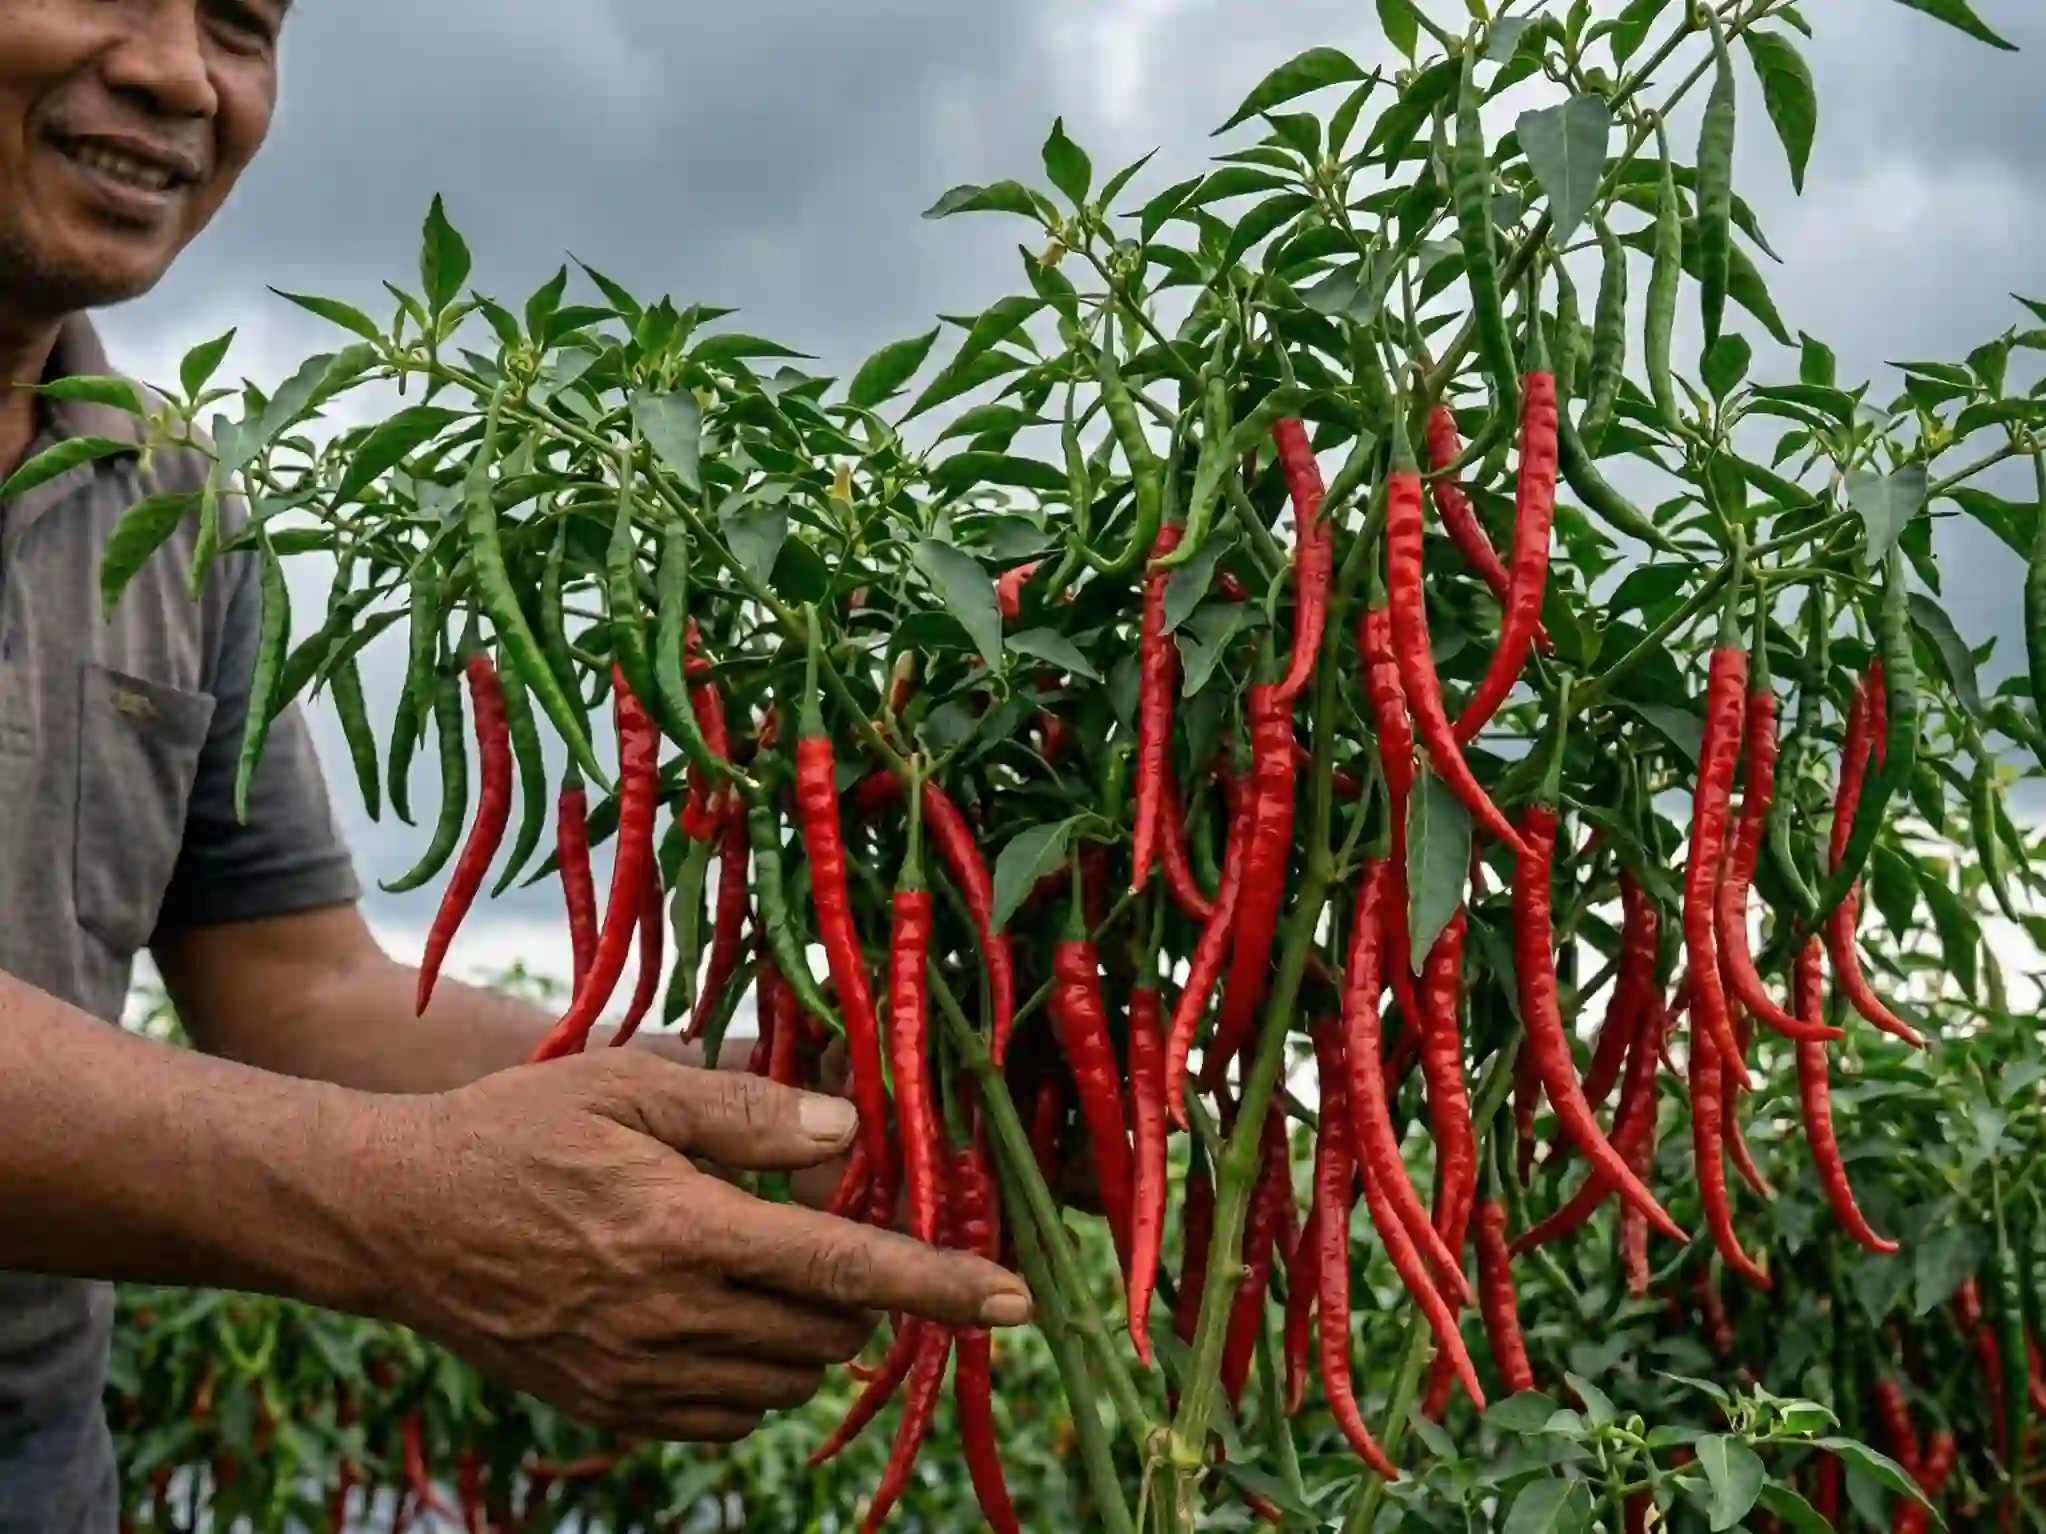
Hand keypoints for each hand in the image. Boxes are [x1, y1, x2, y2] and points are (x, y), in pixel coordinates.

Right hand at [356, 1051, 1030, 1442]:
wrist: (396, 1219)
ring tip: (767, 1271)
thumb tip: (844, 1131)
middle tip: (837, 1241)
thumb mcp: (627, 1086)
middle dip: (862, 1298)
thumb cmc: (515, 1130)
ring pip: (783, 1384)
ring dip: (809, 1338)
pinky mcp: (608, 1408)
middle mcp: (668, 1316)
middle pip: (827, 1335)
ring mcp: (635, 1375)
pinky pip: (723, 1416)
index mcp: (683, 1228)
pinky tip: (719, 1317)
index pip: (844, 1270)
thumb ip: (741, 1109)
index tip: (1017, 1301)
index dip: (940, 1286)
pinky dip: (751, 1377)